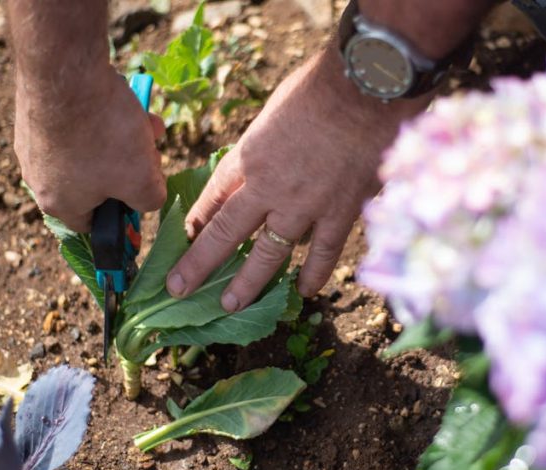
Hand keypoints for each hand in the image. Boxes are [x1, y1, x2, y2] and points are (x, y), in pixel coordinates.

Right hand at [15, 66, 166, 231]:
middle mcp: (36, 176)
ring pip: (91, 148)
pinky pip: (76, 122)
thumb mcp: (142, 180)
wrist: (66, 70)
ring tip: (145, 122)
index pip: (93, 224)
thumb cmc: (104, 135)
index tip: (142, 195)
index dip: (123, 214)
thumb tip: (147, 199)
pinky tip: (124, 100)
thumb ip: (149, 200)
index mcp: (58, 203)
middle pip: (97, 182)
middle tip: (150, 151)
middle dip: (129, 166)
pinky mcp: (34, 110)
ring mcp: (33, 141)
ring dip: (123, 138)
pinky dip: (102, 115)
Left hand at [166, 50, 428, 310]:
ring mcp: (304, 206)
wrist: (365, 88)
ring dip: (247, 283)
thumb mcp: (273, 111)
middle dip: (198, 264)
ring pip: (268, 255)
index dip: (195, 222)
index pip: (212, 198)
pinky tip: (303, 292)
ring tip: (229, 305)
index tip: (183, 239)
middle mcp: (267, 188)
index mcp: (247, 157)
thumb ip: (265, 143)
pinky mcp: (340, 213)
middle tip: (179, 288)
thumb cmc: (319, 87)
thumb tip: (265, 160)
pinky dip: (312, 274)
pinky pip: (323, 253)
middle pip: (225, 234)